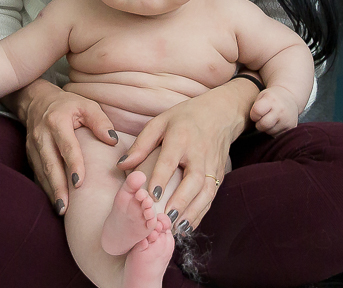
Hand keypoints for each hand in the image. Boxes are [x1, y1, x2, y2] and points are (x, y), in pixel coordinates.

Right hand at [11, 79, 117, 214]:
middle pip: (51, 164)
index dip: (73, 165)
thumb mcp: (86, 105)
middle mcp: (42, 135)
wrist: (37, 102)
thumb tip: (112, 140)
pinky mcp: (30, 155)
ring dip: (51, 191)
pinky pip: (38, 174)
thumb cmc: (68, 105)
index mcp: (57, 121)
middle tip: (66, 207)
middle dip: (58, 187)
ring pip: (42, 172)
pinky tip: (55, 201)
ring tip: (61, 209)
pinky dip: (46, 189)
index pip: (67, 146)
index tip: (79, 183)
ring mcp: (33, 146)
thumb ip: (100, 121)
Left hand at [118, 78, 254, 231]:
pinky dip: (201, 213)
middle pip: (193, 180)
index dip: (161, 178)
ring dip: (193, 212)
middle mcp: (200, 152)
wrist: (221, 114)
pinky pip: (212, 196)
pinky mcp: (220, 174)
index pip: (170, 160)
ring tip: (177, 228)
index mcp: (181, 137)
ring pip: (206, 192)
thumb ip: (141, 144)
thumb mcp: (160, 122)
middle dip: (181, 201)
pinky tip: (188, 226)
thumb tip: (122, 165)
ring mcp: (212, 165)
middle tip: (166, 218)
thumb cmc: (184, 118)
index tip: (151, 196)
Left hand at [249, 85, 300, 135]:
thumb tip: (249, 123)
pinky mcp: (292, 127)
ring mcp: (287, 120)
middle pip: (263, 125)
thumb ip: (255, 107)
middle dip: (259, 124)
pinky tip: (277, 123)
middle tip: (262, 118)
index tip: (256, 113)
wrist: (290, 97)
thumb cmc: (271, 98)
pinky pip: (277, 135)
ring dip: (267, 128)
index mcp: (271, 99)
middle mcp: (280, 110)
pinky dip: (275, 131)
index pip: (257, 112)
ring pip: (270, 132)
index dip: (254, 115)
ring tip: (271, 119)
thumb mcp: (262, 96)